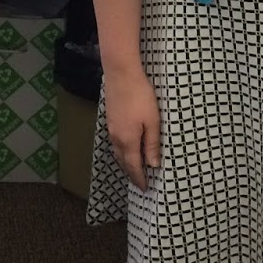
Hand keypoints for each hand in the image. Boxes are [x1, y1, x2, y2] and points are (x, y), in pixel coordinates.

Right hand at [106, 68, 160, 190]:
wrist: (121, 74)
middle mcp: (116, 137)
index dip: (139, 178)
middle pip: (123, 161)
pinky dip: (121, 151)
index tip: (144, 188)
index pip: (133, 166)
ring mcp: (111, 128)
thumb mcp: (152, 122)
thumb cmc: (140, 96)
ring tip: (133, 167)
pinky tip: (126, 147)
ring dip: (125, 162)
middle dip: (131, 173)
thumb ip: (152, 144)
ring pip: (117, 152)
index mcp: (128, 141)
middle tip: (139, 181)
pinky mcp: (110, 119)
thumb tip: (152, 164)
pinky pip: (115, 142)